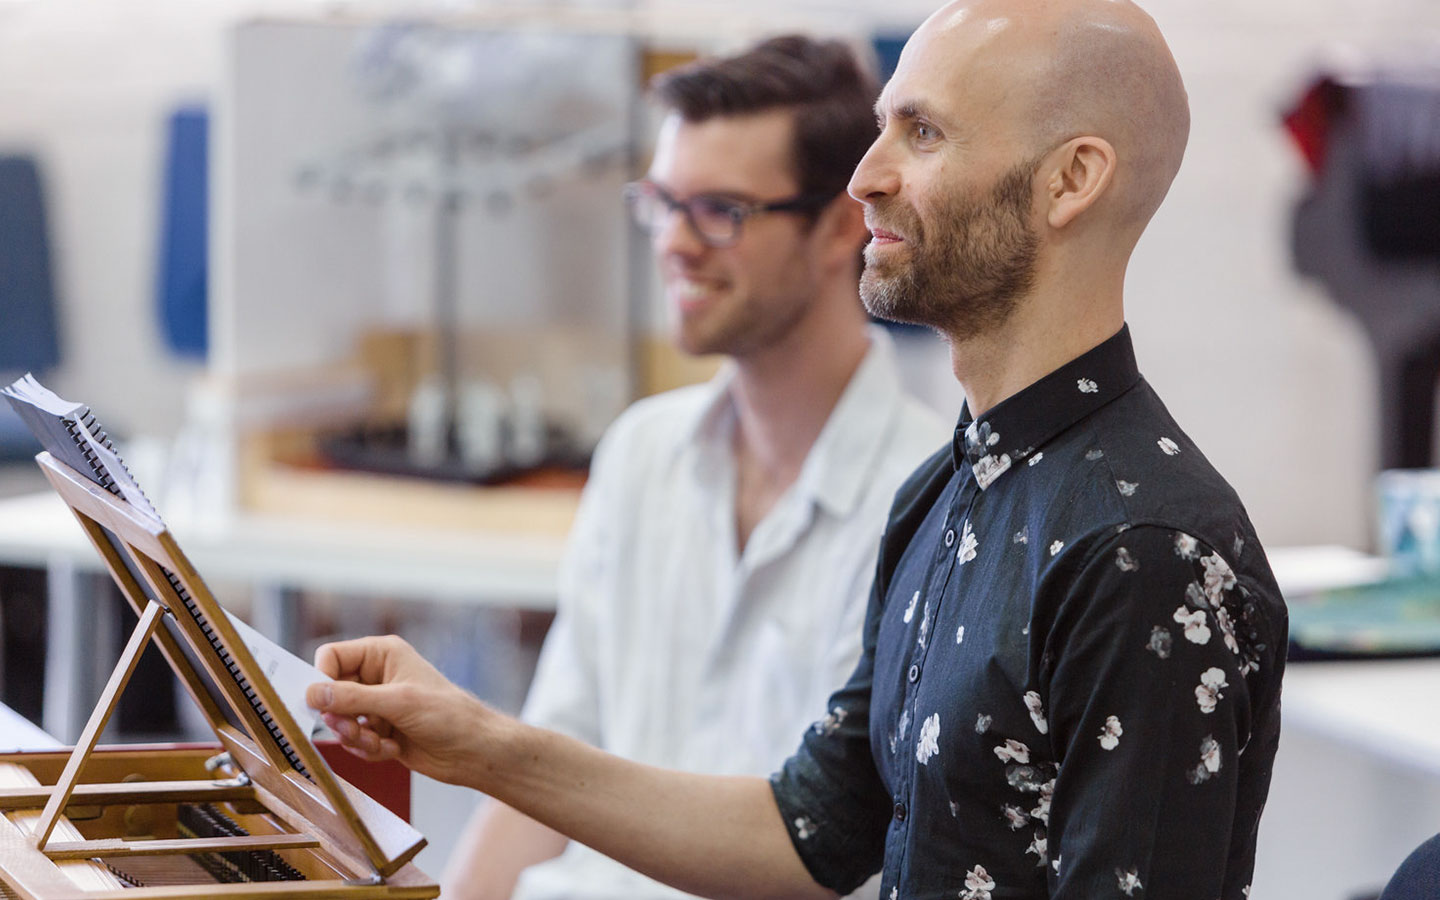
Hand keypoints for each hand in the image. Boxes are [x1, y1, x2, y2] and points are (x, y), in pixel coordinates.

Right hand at [306, 635, 495, 785]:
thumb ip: (352, 697)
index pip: (331, 657)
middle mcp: (376, 676)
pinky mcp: (379, 731)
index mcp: (382, 654)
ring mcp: (377, 705)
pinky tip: (392, 750)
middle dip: (341, 717)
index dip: (322, 680)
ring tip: (380, 742)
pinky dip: (368, 749)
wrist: (473, 751)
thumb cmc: (447, 715)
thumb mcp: (398, 702)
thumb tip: (312, 693)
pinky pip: (354, 741)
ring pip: (340, 721)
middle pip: (331, 693)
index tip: (323, 705)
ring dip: (356, 737)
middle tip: (354, 730)